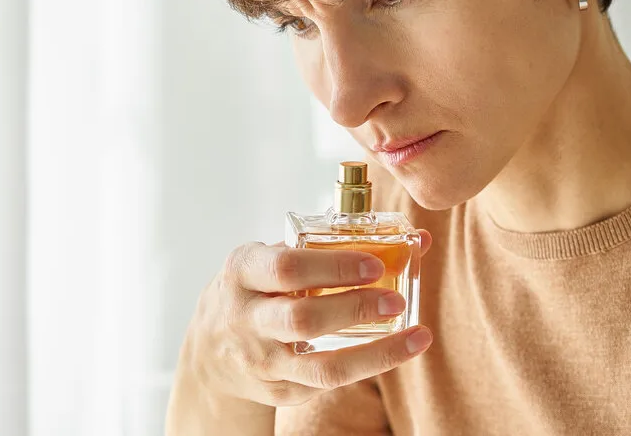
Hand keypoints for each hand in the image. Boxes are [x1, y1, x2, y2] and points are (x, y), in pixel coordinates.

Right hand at [183, 229, 433, 406]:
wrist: (212, 349)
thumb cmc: (256, 290)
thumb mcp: (272, 258)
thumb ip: (330, 246)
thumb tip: (419, 239)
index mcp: (242, 273)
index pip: (287, 268)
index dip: (334, 267)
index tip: (375, 264)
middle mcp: (246, 319)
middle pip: (303, 319)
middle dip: (355, 309)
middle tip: (395, 300)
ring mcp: (262, 361)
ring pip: (321, 367)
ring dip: (376, 353)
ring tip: (414, 336)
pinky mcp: (279, 390)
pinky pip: (328, 383)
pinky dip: (367, 367)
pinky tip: (394, 351)